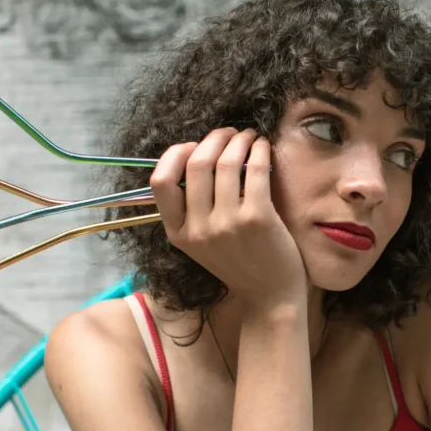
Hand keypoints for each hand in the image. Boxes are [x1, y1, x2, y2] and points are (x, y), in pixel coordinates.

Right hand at [150, 128, 306, 311]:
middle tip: (229, 133)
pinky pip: (254, 169)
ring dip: (238, 140)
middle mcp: (197, 229)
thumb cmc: (240, 264)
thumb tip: (195, 157)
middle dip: (214, 138)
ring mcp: (226, 224)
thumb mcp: (202, 243)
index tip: (195, 146)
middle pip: (195, 163)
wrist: (271, 297)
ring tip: (249, 137)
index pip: (159, 181)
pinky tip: (263, 147)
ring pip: (225, 161)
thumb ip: (193, 210)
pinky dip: (258, 150)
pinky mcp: (257, 219)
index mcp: (178, 234)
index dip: (175, 154)